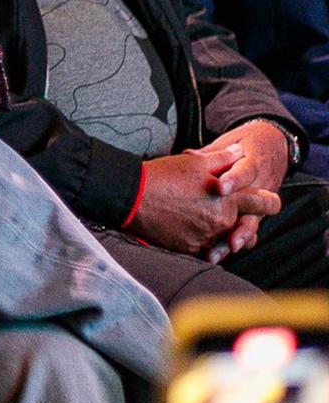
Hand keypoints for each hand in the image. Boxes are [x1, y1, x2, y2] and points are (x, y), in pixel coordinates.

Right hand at [132, 137, 281, 258]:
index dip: (270, 201)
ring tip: (205, 216)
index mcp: (229, 199)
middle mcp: (222, 223)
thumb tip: (238, 152)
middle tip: (224, 206)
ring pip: (226, 237)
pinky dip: (206, 240)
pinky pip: (208, 248)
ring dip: (223, 229)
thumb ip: (224, 158)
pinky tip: (194, 227)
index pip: (264, 203)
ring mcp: (207, 238)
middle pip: (245, 224)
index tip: (269, 200)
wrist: (132, 199)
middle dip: (239, 216)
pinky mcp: (191, 249)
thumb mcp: (196, 162)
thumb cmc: (164, 177)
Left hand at [198, 121, 289, 262]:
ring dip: (238, 239)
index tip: (220, 188)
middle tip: (230, 237)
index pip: (246, 171)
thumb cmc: (246, 146)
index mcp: (253, 163)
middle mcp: (260, 187)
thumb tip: (188, 157)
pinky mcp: (255, 214)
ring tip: (223, 251)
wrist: (274, 147)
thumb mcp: (230, 144)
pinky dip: (236, 242)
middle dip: (242, 224)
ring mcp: (259, 204)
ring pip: (251, 225)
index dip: (234, 179)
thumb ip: (211, 154)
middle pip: (254, 208)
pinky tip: (219, 254)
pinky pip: (248, 231)